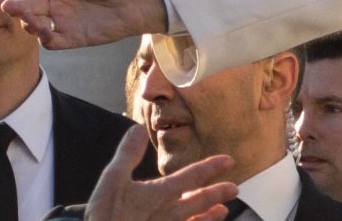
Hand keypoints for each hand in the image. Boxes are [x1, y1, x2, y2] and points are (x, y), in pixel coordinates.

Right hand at [0, 0, 166, 49]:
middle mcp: (57, 6)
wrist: (137, 2)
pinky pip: (54, 41)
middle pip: (29, 8)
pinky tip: (43, 32)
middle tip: (5, 7)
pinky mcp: (75, 38)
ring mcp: (64, 22)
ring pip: (37, 25)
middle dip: (15, 8)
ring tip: (25, 18)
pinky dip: (45, 38)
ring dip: (28, 22)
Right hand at [80, 126, 236, 220]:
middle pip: (200, 201)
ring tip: (223, 211)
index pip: (192, 176)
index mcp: (160, 193)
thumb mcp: (112, 178)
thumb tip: (139, 128)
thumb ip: (128, 153)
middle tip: (235, 189)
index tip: (228, 161)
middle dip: (218, 193)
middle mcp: (170, 213)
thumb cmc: (106, 214)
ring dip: (210, 216)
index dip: (211, 167)